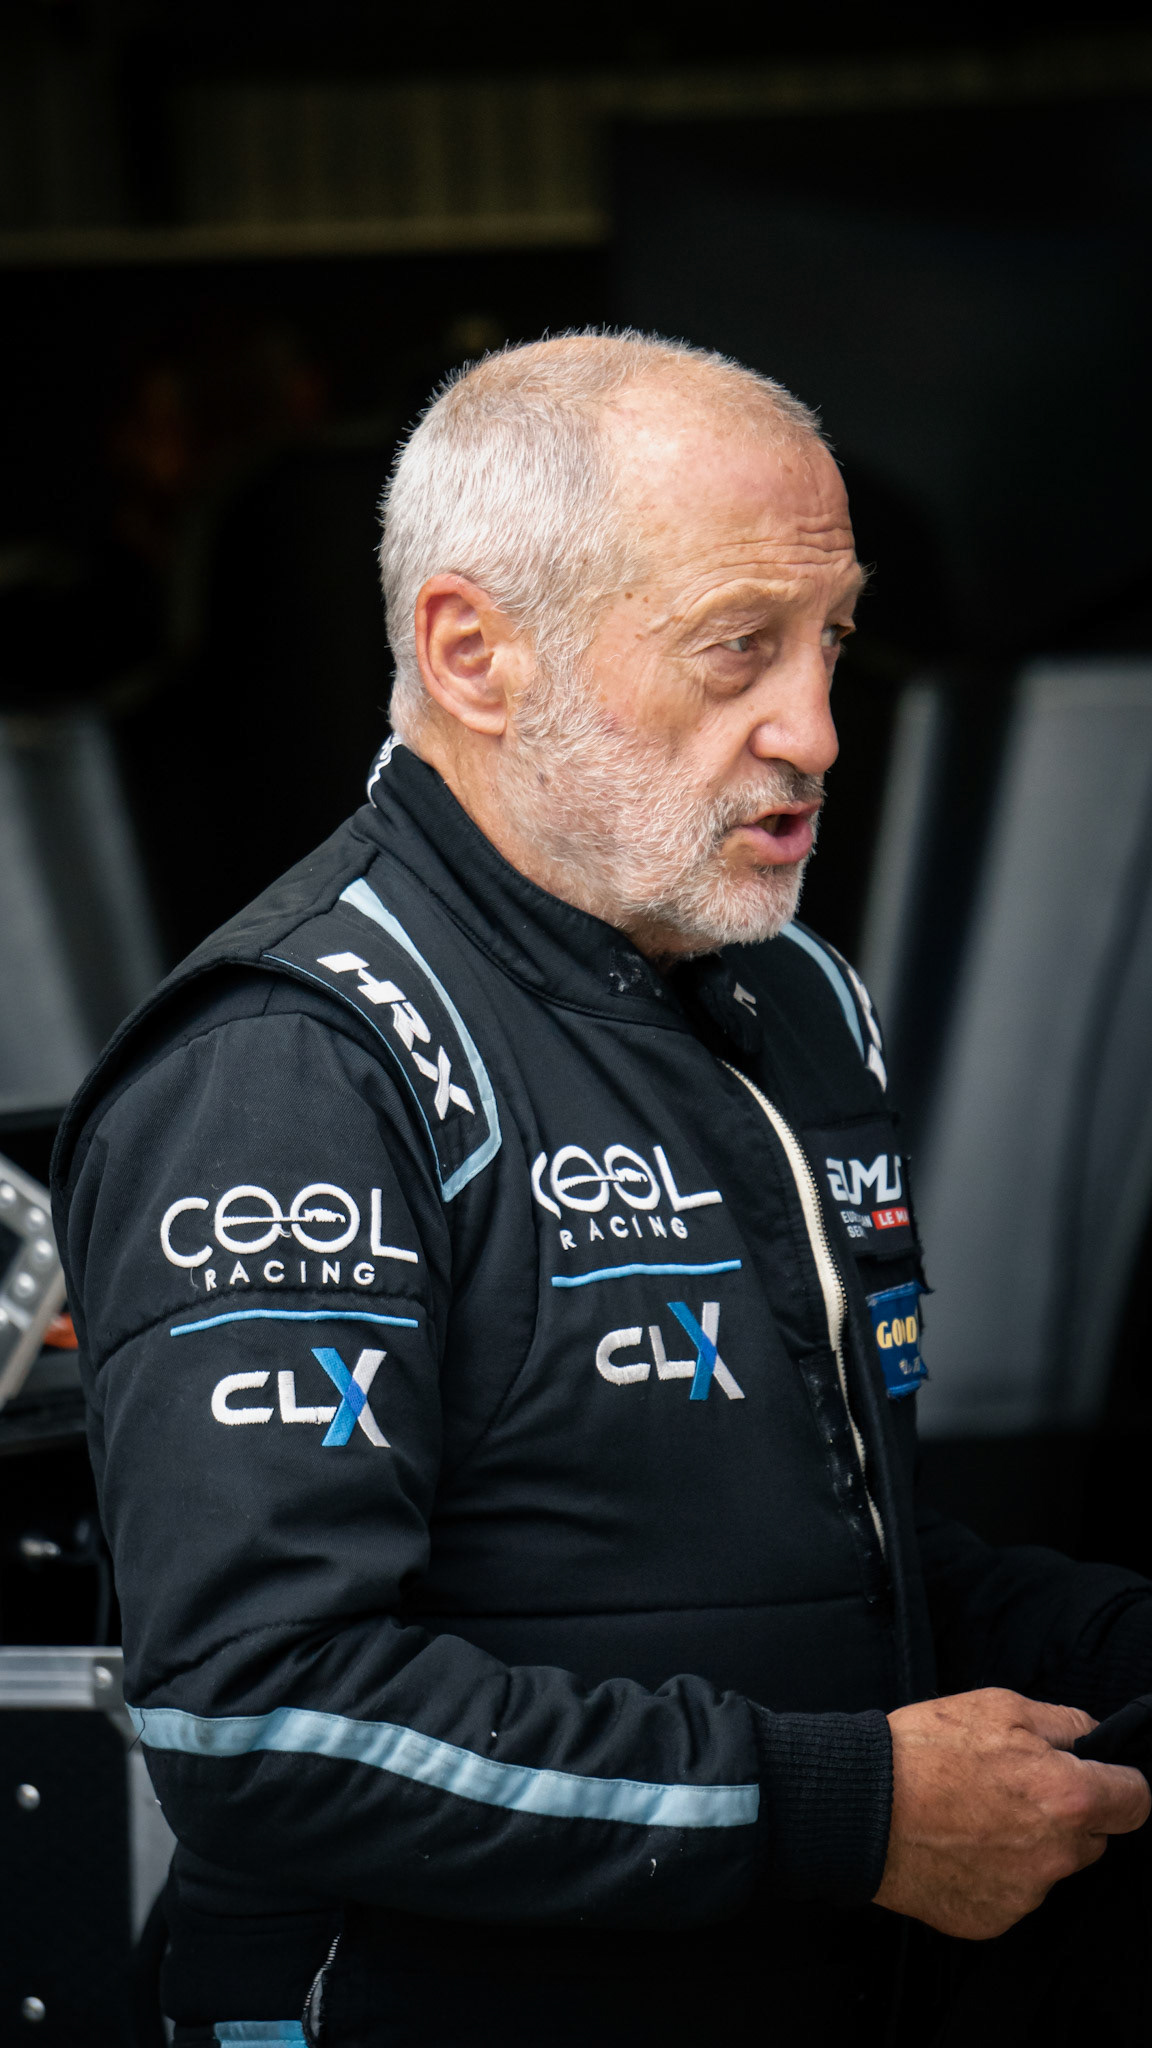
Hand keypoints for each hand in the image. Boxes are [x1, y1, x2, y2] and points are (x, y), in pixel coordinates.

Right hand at [873, 1687, 1150, 1939]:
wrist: (862, 1807)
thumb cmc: (925, 1750)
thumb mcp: (999, 1705)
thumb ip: (1064, 1723)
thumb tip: (1094, 1739)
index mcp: (1069, 1798)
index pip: (1137, 1802)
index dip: (1120, 1784)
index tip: (1102, 1779)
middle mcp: (1057, 1854)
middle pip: (1092, 1839)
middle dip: (1067, 1815)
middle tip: (1014, 1789)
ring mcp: (1026, 1893)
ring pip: (1050, 1866)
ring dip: (1029, 1845)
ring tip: (974, 1815)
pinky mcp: (993, 1919)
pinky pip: (1012, 1894)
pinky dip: (994, 1873)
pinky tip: (959, 1845)